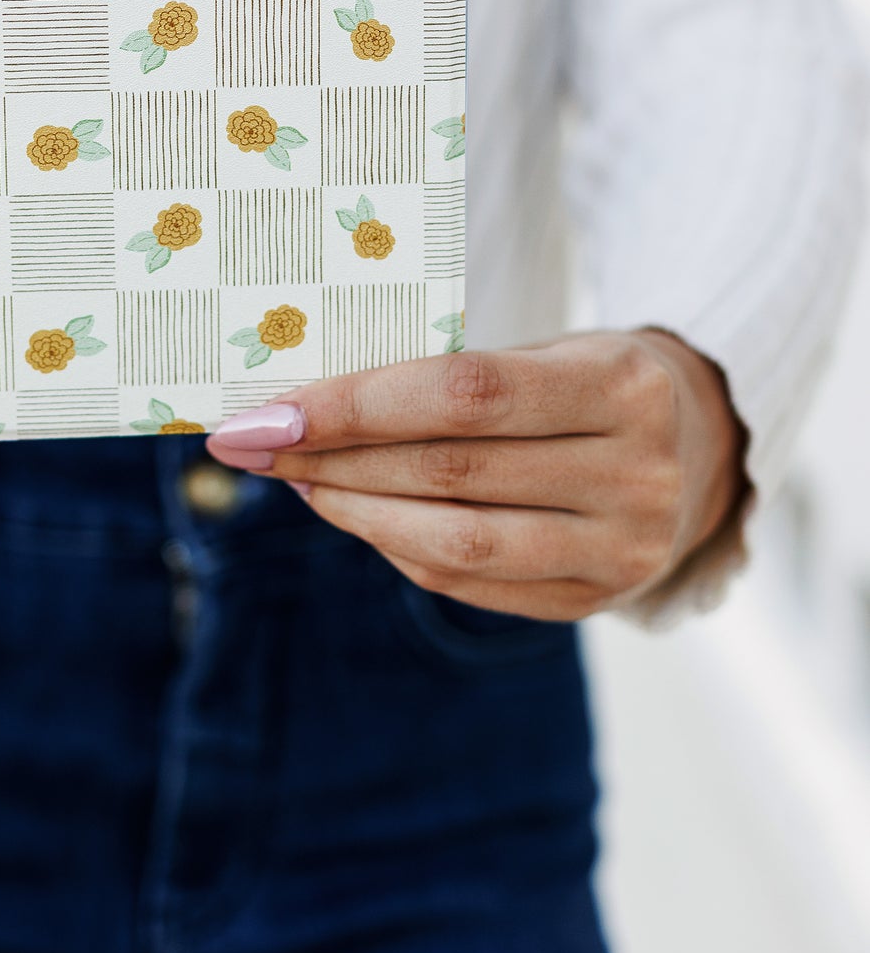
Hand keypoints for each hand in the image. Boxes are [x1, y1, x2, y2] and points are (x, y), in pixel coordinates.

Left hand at [205, 329, 748, 618]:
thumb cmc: (589, 379)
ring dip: (355, 511)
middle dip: (335, 457)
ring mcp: (624, 550)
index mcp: (623, 385)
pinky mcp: (597, 601)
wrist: (698, 446)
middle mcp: (636, 475)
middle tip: (255, 442)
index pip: (466, 394)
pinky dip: (399, 547)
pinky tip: (352, 513)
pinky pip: (473, 583)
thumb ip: (452, 378)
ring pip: (458, 541)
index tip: (270, 407)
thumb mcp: (547, 351)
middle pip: (452, 473)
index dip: (358, 404)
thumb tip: (306, 401)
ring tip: (296, 479)